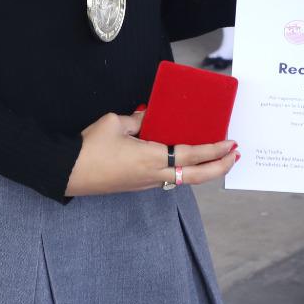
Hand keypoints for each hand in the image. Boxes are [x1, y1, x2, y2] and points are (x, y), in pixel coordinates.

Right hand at [64, 109, 237, 196]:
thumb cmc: (89, 147)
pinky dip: (185, 171)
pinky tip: (186, 161)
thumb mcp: (115, 123)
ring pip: (184, 179)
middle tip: (235, 156)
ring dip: (203, 170)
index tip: (231, 143)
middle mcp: (154, 175)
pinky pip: (168, 179)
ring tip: (216, 159)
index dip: (214, 150)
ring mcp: (146, 183)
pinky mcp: (137, 185)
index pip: (192, 154)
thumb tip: (150, 118)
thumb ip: (138, 120)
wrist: (68, 172)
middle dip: (219, 167)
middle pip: (196, 176)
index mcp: (151, 157)